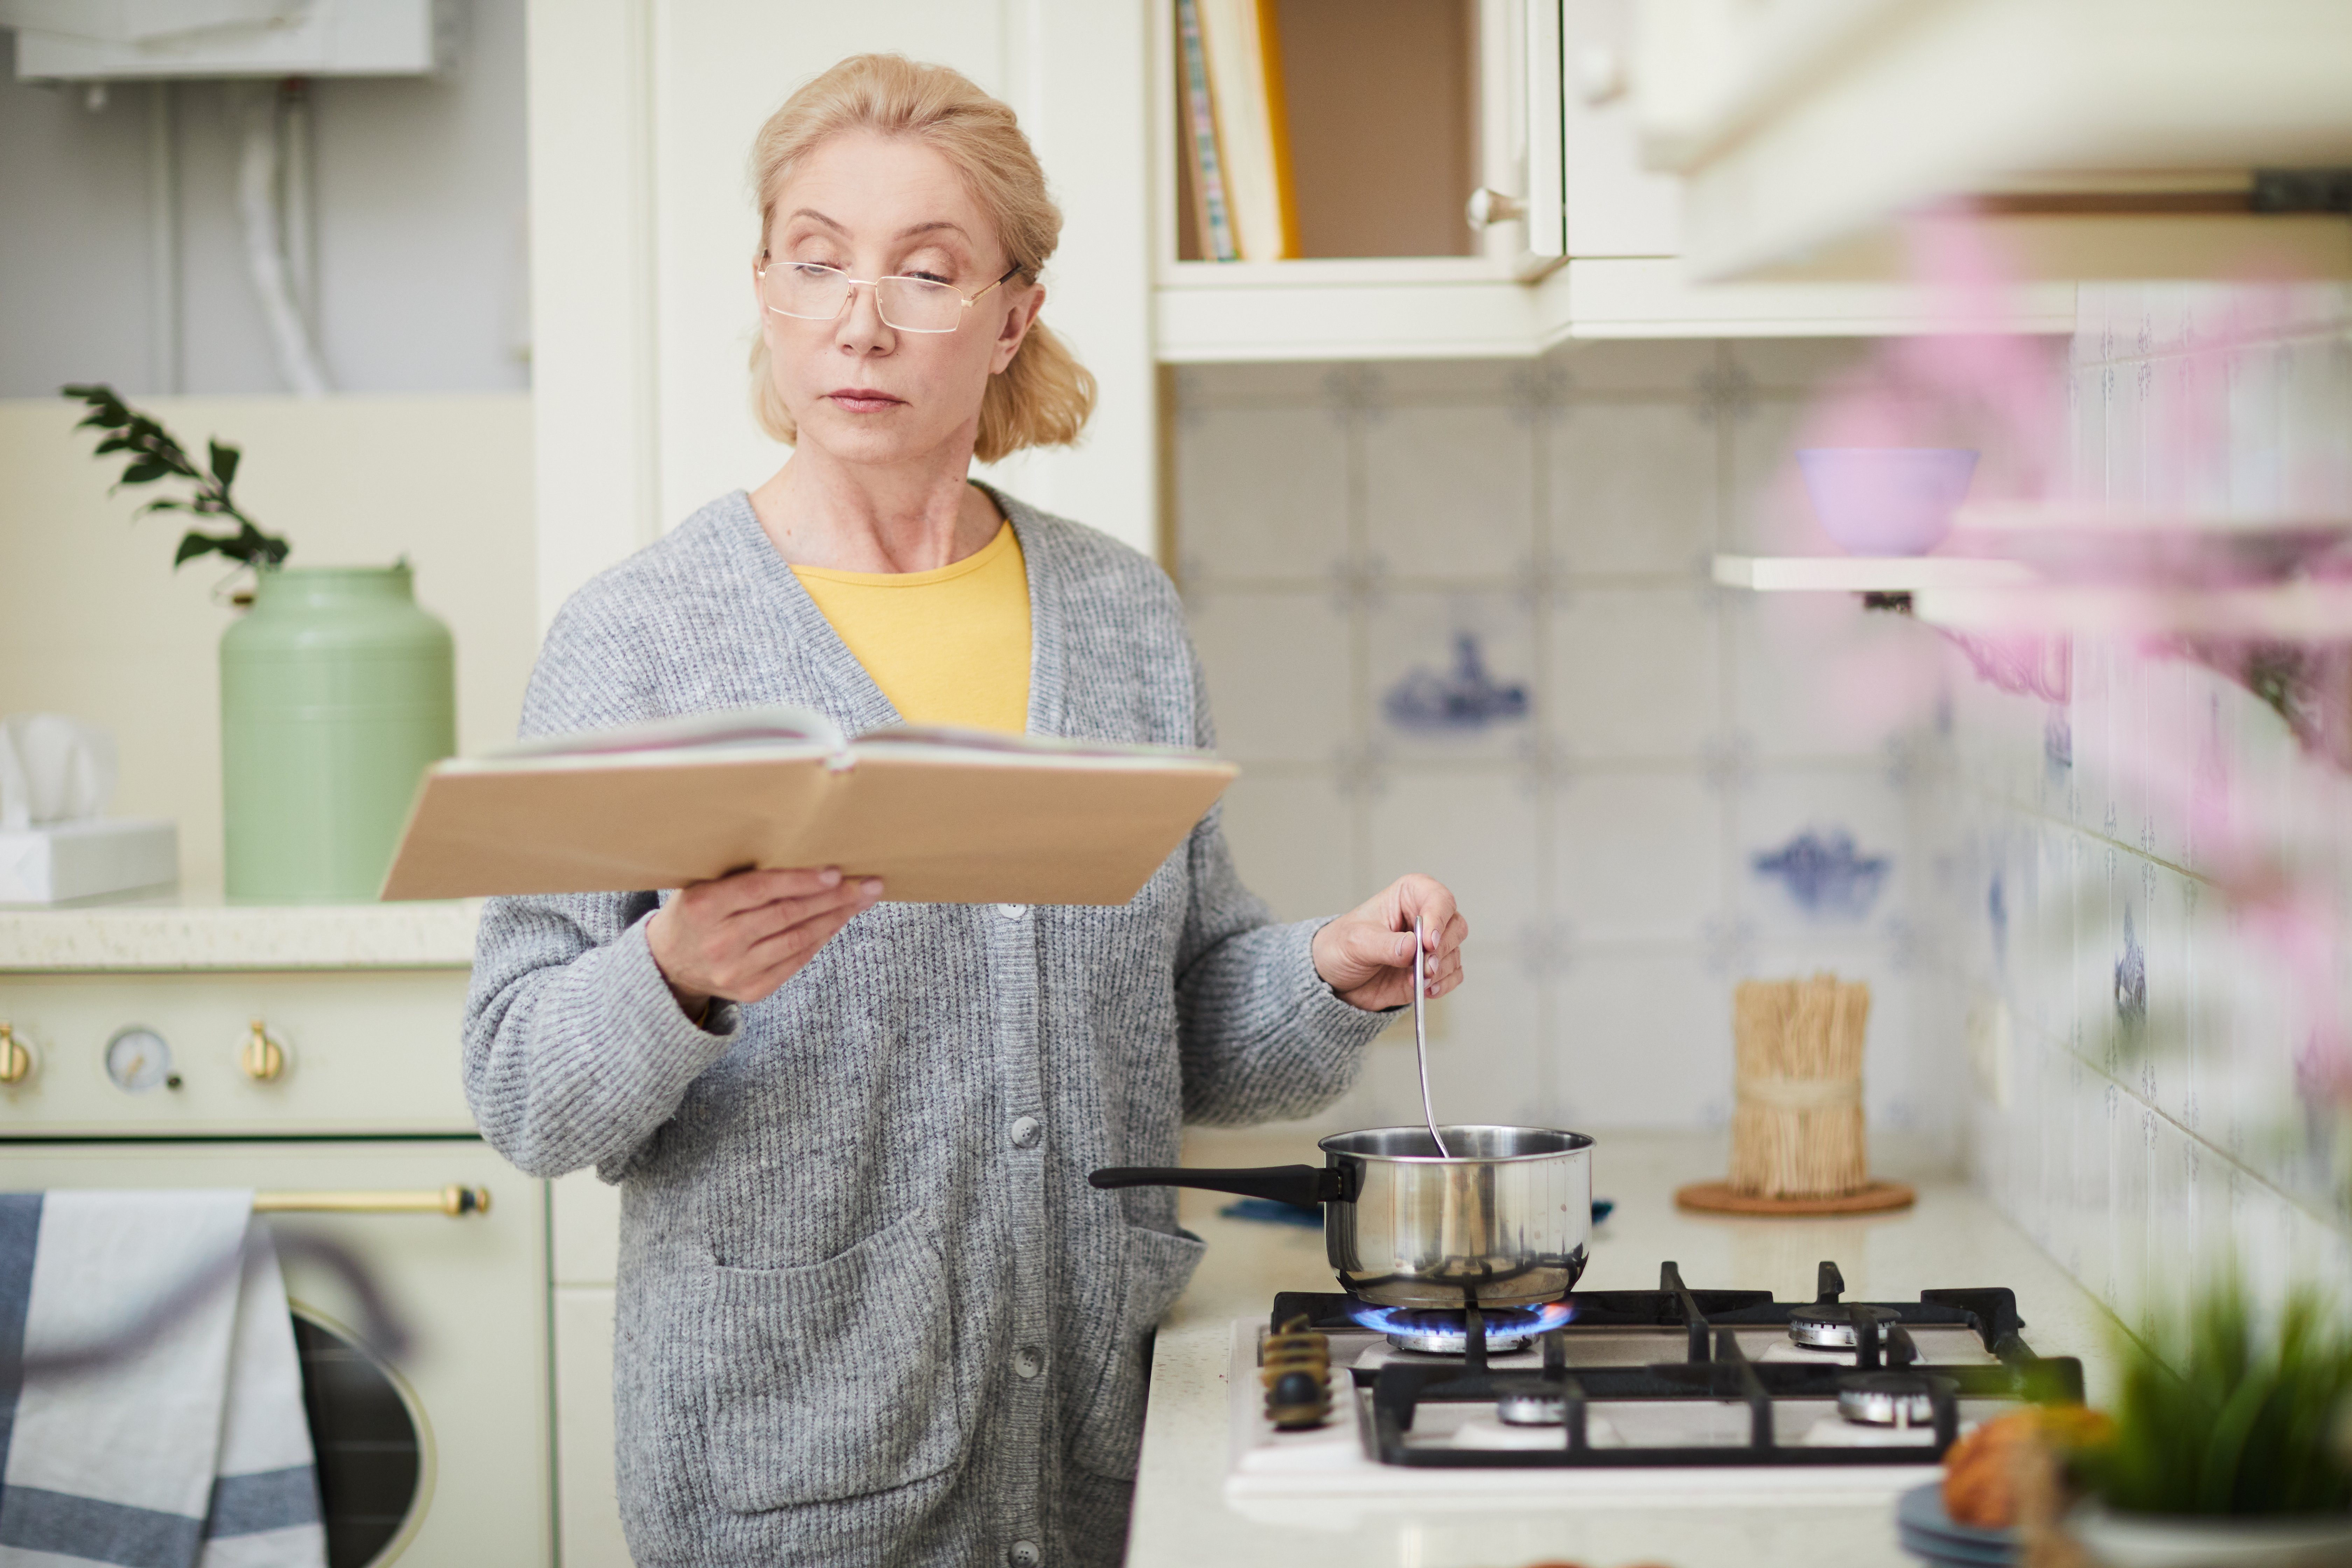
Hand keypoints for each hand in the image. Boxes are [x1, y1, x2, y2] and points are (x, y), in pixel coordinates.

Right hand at [646, 866, 883, 1018]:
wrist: (669, 964)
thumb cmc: (695, 912)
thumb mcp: (703, 885)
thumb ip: (742, 875)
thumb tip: (804, 854)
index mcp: (703, 907)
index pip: (760, 890)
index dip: (800, 880)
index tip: (834, 871)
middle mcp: (718, 942)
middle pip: (786, 915)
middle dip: (832, 898)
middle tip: (866, 884)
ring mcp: (735, 971)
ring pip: (796, 940)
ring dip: (834, 918)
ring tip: (861, 901)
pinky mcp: (751, 991)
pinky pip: (795, 962)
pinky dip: (820, 940)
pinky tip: (838, 922)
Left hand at [1310, 874, 1465, 1011]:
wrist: (1335, 978)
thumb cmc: (1342, 946)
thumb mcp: (1356, 942)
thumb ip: (1385, 945)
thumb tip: (1412, 947)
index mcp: (1408, 895)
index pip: (1438, 898)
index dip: (1438, 918)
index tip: (1427, 942)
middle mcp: (1426, 916)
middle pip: (1454, 926)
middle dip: (1441, 950)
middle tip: (1424, 967)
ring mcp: (1431, 945)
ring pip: (1454, 952)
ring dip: (1439, 971)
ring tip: (1416, 981)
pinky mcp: (1433, 968)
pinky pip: (1453, 975)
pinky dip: (1443, 984)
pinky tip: (1426, 990)